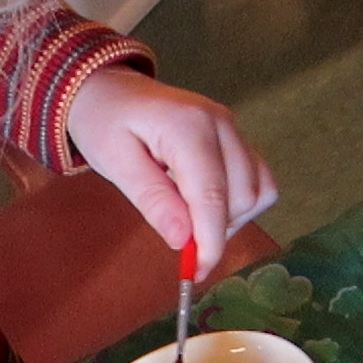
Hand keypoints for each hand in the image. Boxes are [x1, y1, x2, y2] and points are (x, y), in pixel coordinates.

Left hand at [67, 65, 276, 278]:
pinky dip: (239, 204)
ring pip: (258, 190)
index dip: (209, 241)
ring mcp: (233, 128)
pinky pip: (256, 179)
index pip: (213, 195)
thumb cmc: (103, 123)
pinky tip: (205, 208)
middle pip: (242, 197)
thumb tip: (183, 240)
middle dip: (216, 231)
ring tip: (190, 222)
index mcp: (188, 127)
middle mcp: (221, 124)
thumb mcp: (115, 163)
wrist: (108, 89)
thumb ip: (152, 200)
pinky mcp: (235, 137)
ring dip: (231, 219)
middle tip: (181, 244)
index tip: (195, 274)